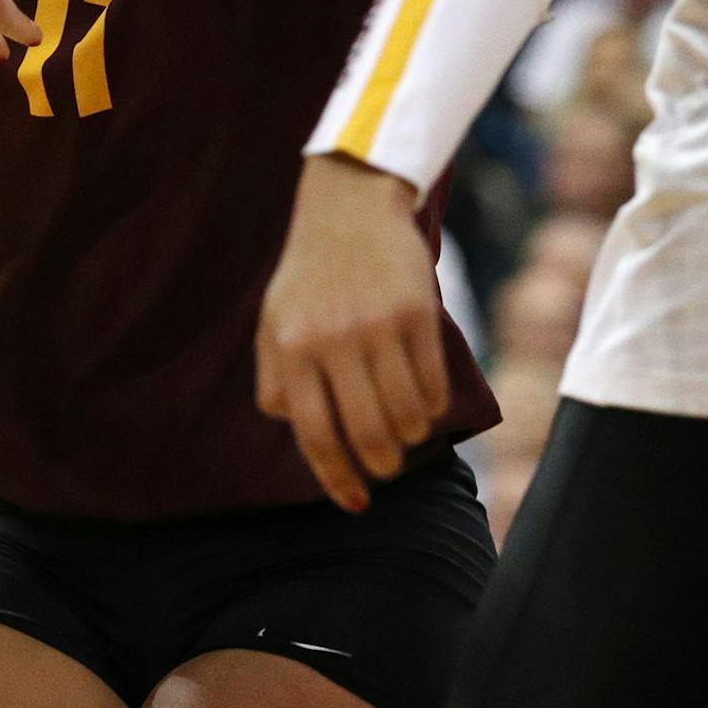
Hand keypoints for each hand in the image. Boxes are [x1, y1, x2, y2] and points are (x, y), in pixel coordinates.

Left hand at [255, 153, 450, 511]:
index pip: (315, 434)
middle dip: (382, 465)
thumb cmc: (310, 272)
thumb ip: (276, 375)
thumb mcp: (273, 318)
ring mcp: (377, 326)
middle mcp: (333, 340)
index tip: (357, 503)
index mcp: (293, 347)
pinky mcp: (416, 313)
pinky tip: (425, 400)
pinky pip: (433, 385)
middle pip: (368, 434)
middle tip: (387, 465)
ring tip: (407, 430)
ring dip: (411, 437)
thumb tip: (295, 426)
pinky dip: (433, 406)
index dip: (337, 479)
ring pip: (407, 416)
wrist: (349, 204)